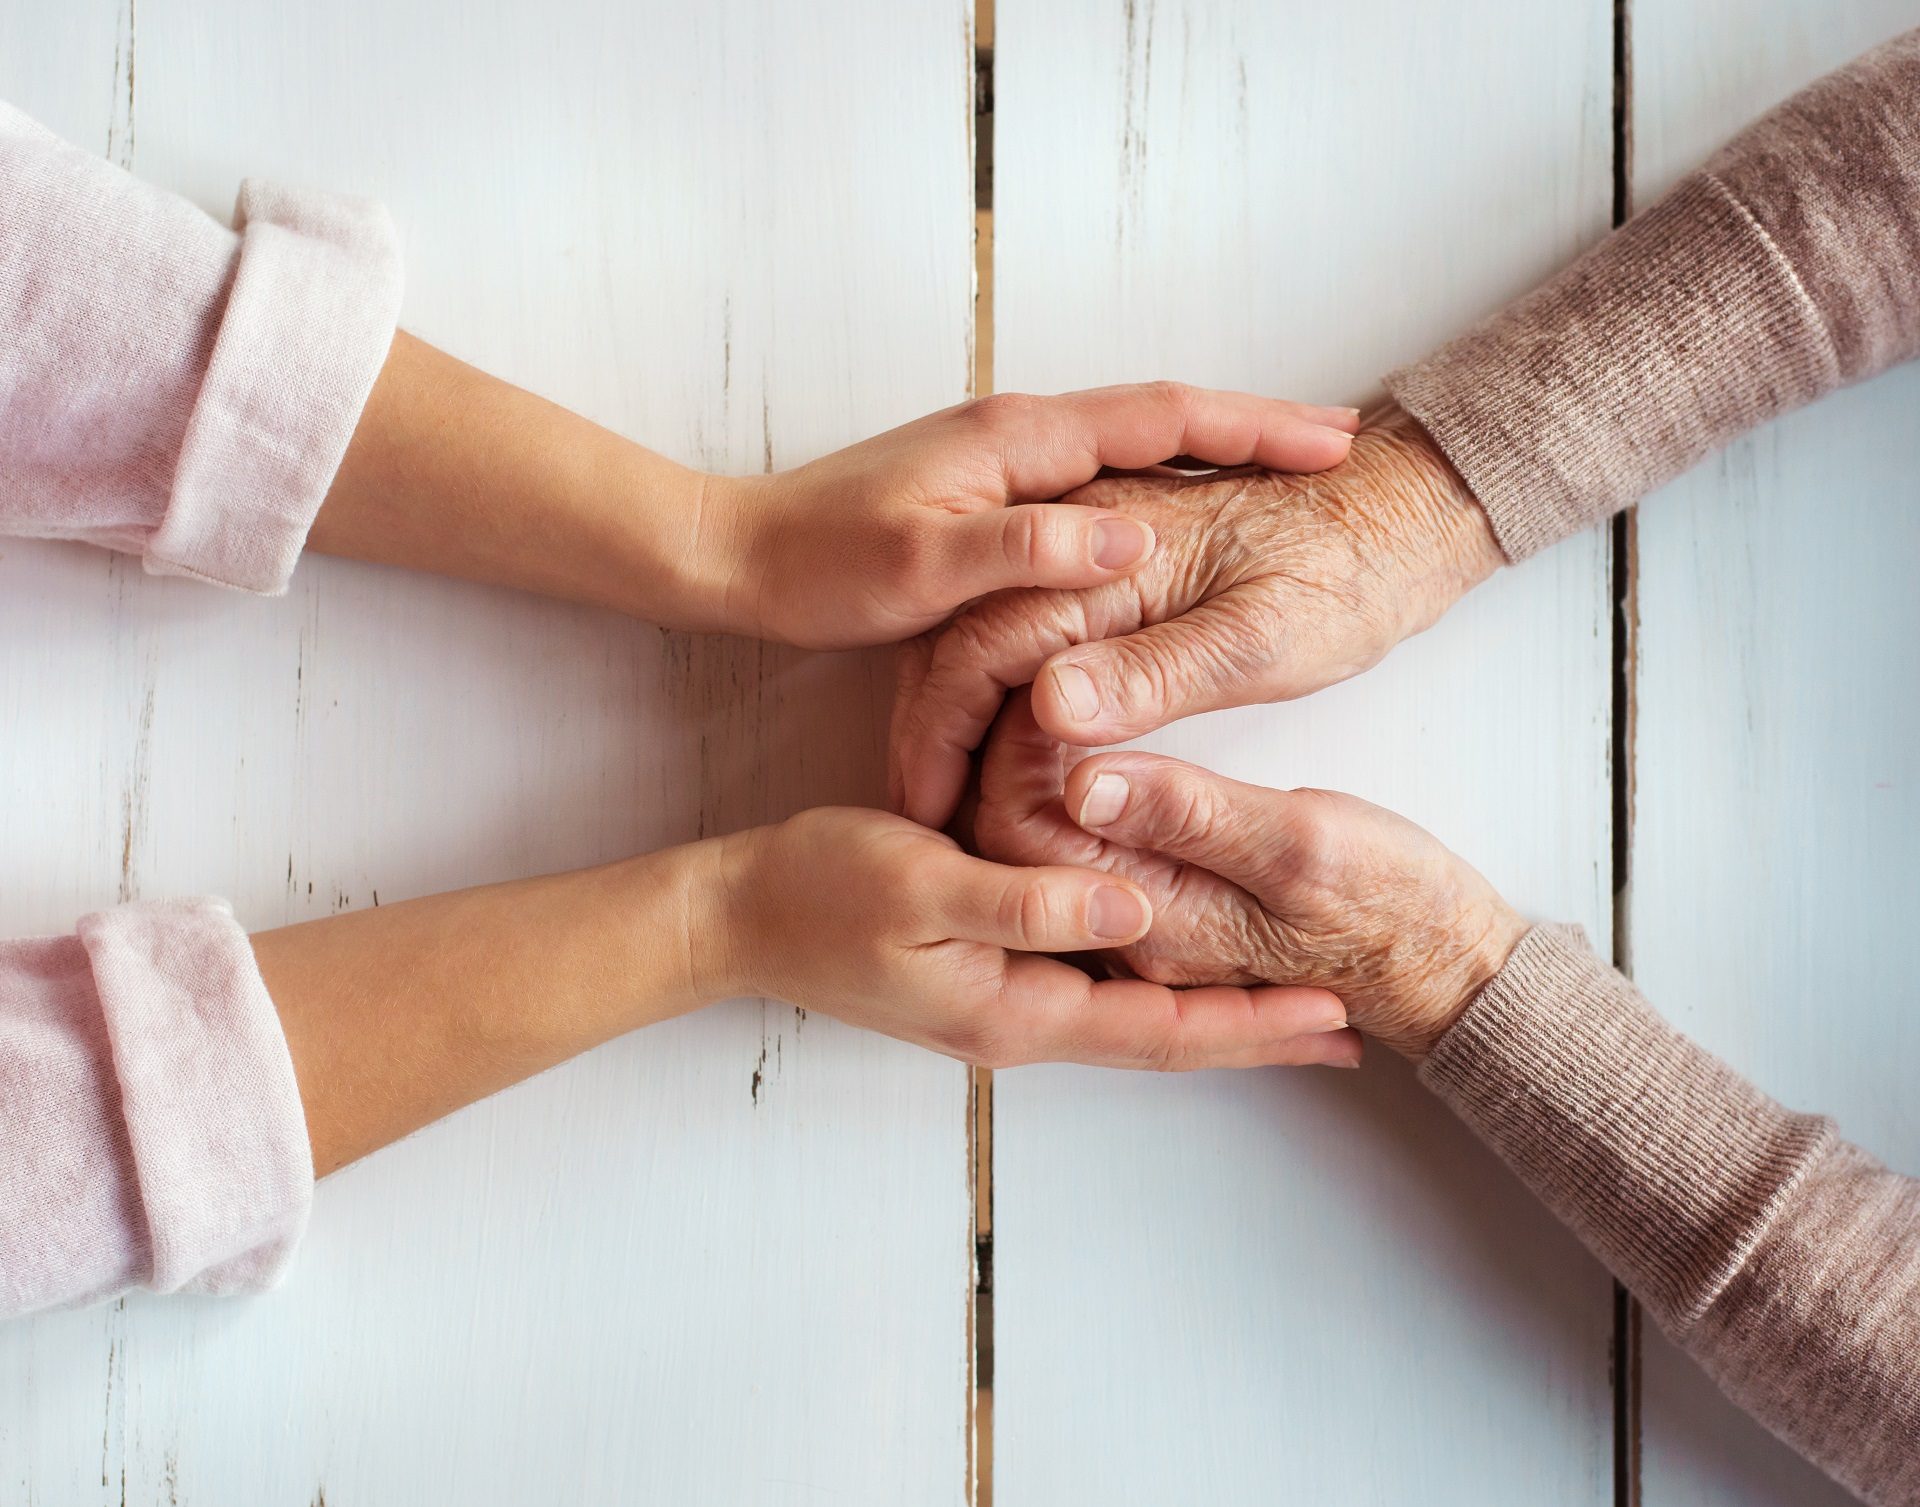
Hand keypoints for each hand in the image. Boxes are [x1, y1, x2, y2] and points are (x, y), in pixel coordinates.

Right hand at [696, 805, 1357, 1070]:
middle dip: (1254, 1034)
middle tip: (1345, 1027)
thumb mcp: (926, 885)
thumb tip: (1135, 910)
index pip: (1162, 1029)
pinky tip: (1181, 956)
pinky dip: (1156, 980)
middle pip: (1163, 1034)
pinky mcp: (988, 971)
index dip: (1252, 1029)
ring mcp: (1005, 999)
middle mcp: (1022, 1018)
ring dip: (1214, 1010)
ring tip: (1289, 1001)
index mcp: (1017, 1008)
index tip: (1336, 1022)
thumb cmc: (822, 891)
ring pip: (1135, 1013)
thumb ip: (1030, 902)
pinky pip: (1098, 986)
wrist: (738, 913)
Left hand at [707, 383, 1361, 649]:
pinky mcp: (990, 495)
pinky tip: (1186, 512)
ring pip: (1137, 445)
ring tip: (1288, 470)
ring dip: (1213, 450)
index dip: (1254, 428)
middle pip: (1165, 415)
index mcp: (1020, 440)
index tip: (1333, 441)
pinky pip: (1103, 477)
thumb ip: (1024, 551)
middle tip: (1337, 445)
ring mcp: (1007, 462)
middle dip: (1254, 426)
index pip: (1164, 414)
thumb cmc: (820, 564)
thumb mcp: (922, 568)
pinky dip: (1162, 482)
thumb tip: (1128, 541)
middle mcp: (1021, 435)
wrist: (738, 557)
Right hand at [891, 401, 1504, 826]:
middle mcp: (1080, 540)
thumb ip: (1155, 673)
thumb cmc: (1349, 573)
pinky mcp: (1110, 575)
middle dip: (932, 731)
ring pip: (985, 637)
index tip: (928, 806)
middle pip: (964, 638)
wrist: (1402, 510)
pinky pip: (1026, 635)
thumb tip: (1046, 708)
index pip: (981, 642)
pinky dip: (999, 698)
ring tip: (946, 801)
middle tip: (922, 818)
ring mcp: (1090, 551)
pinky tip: (1002, 755)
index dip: (942, 731)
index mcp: (1107, 550)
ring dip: (957, 717)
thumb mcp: (1263, 639)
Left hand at [970, 693, 1526, 1058]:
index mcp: (1147, 921)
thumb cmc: (1392, 904)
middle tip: (1039, 669)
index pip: (1020, 834)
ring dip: (1038, 763)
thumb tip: (1082, 779)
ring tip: (1056, 685)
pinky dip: (1071, 782)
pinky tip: (1087, 730)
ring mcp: (1139, 922)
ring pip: (1043, 838)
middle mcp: (1122, 934)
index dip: (1013, 748)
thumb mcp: (1303, 843)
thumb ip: (1191, 812)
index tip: (1045, 678)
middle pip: (1012, 840)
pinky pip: (1084, 844)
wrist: (1446, 962)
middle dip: (1009, 752)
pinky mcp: (1163, 902)